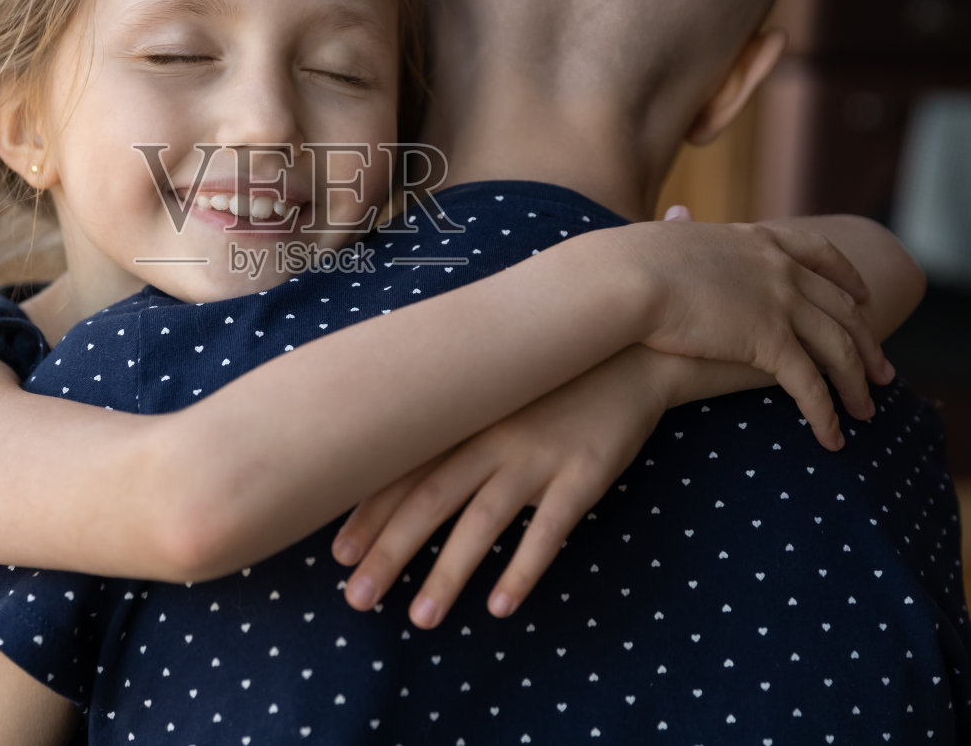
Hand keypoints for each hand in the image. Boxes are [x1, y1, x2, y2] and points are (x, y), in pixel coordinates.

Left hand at [332, 347, 672, 629]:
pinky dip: (523, 568)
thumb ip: (453, 421)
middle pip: (429, 500)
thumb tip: (395, 455)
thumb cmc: (550, 380)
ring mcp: (537, 457)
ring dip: (449, 573)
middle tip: (356, 599)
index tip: (338, 555)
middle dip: (389, 552)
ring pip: (482, 521)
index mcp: (464, 417)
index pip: (404, 470)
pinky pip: (549, 530)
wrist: (632, 353)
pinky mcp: (584, 475)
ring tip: (421, 618)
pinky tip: (500, 606)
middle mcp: (491, 437)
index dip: (368, 513)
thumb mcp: (494, 391)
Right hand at [612, 219, 889, 449]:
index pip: (820, 254)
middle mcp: (781, 269)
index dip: (848, 277)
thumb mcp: (669, 236)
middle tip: (885, 374)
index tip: (864, 296)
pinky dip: (825, 414)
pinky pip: (810, 385)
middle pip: (843, 308)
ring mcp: (781, 304)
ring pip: (838, 350)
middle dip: (868, 344)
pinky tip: (832, 438)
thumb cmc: (631, 260)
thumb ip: (683, 230)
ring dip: (857, 385)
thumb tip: (678, 215)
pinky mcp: (770, 342)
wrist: (629, 277)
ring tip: (867, 414)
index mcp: (758, 240)